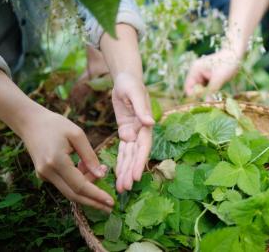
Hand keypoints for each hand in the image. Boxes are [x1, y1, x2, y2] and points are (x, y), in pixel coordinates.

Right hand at [21, 108, 113, 212]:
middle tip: (110, 207)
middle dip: (93, 202)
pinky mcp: (44, 175)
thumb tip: (101, 175)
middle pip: (74, 195)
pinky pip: (64, 184)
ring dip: (88, 189)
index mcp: (57, 161)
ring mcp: (44, 175)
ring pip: (69, 191)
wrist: (30, 122)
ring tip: (101, 174)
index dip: (96, 195)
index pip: (80, 186)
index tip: (111, 202)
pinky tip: (86, 169)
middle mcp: (48, 172)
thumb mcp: (77, 134)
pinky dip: (78, 182)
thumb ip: (89, 156)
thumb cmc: (56, 125)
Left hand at [112, 73, 153, 192]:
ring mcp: (133, 133)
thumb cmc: (131, 84)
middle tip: (124, 188)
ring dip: (125, 171)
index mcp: (146, 125)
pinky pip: (122, 150)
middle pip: (136, 156)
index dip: (140, 162)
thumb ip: (142, 109)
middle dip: (130, 172)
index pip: (144, 147)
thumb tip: (150, 123)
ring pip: (128, 156)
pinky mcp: (125, 132)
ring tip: (121, 187)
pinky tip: (118, 174)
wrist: (125, 79)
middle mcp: (141, 132)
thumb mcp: (135, 93)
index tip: (136, 176)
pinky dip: (120, 161)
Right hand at [184, 49, 241, 95]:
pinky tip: (218, 89)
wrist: (236, 53)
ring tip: (217, 91)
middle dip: (202, 95)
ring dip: (207, 93)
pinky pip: (206, 88)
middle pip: (194, 90)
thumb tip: (206, 103)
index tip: (205, 100)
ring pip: (201, 90)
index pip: (188, 88)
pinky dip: (211, 91)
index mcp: (194, 70)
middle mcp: (196, 72)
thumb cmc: (227, 63)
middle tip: (213, 97)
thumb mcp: (219, 79)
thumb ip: (211, 91)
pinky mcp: (208, 77)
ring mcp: (202, 75)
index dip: (195, 96)